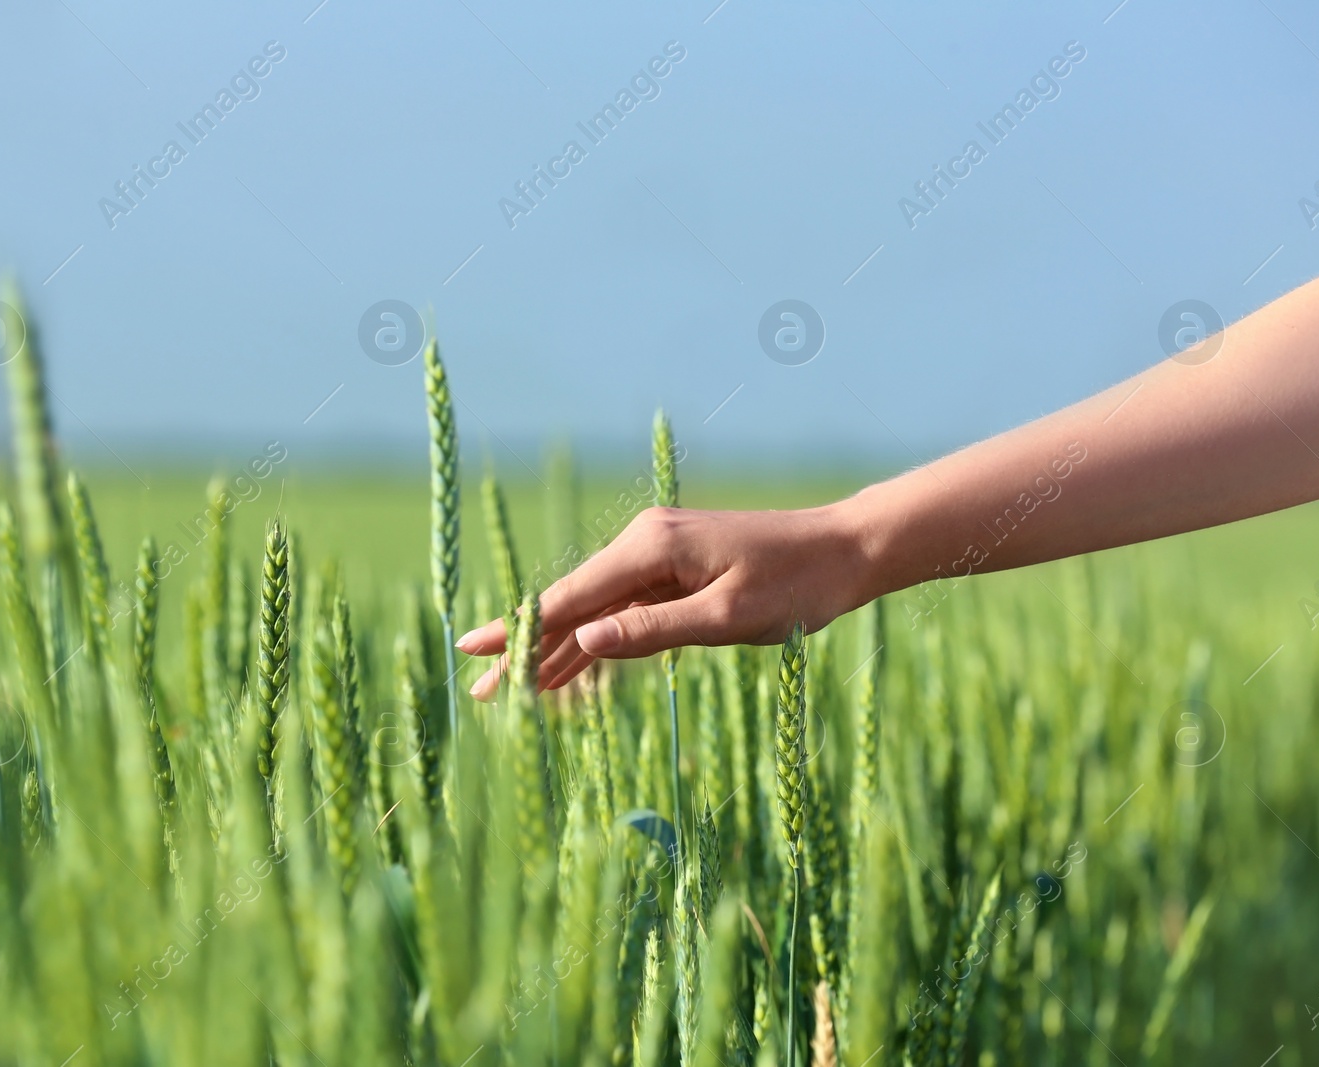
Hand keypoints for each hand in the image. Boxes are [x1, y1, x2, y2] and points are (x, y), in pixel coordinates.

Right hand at [455, 502, 872, 699]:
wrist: (845, 550)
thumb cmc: (797, 585)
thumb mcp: (728, 616)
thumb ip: (654, 631)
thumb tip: (584, 642)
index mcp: (652, 548)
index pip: (572, 598)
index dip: (522, 629)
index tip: (474, 652)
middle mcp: (646, 543)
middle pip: (573, 604)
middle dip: (527, 646)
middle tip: (479, 689)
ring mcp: (660, 556)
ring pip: (596, 611)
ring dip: (556, 650)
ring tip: (513, 689)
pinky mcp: (676, 571)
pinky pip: (624, 611)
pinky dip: (597, 641)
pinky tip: (569, 669)